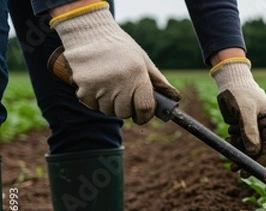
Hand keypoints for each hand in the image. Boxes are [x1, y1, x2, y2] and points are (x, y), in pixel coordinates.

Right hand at [50, 2, 179, 124]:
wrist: (88, 32)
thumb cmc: (119, 47)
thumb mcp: (142, 59)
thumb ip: (157, 80)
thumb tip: (174, 97)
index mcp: (137, 75)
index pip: (145, 108)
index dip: (145, 115)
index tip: (142, 115)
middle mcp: (119, 82)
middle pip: (124, 112)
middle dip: (126, 108)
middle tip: (123, 93)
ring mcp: (100, 86)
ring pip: (108, 110)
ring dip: (109, 104)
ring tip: (108, 85)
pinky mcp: (83, 88)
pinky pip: (92, 105)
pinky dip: (94, 99)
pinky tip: (96, 83)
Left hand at [210, 58, 265, 173]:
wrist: (229, 80)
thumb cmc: (240, 91)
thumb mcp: (245, 110)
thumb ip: (249, 131)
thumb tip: (253, 151)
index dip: (262, 160)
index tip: (252, 170)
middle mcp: (263, 125)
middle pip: (259, 148)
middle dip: (248, 160)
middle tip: (237, 171)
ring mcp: (253, 126)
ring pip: (248, 146)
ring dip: (239, 152)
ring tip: (229, 155)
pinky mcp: (242, 125)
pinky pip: (240, 140)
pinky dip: (234, 143)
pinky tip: (228, 140)